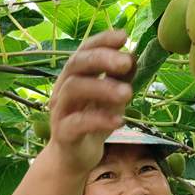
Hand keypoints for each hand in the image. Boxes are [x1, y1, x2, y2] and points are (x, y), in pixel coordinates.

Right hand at [47, 30, 135, 174]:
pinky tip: (120, 121)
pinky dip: (99, 120)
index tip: (124, 36)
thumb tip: (133, 55)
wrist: (75, 158)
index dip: (102, 40)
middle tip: (126, 62)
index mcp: (75, 75)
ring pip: (74, 89)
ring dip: (102, 88)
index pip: (85, 50)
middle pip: (76, 64)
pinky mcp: (63, 134)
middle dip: (102, 59)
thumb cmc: (94, 121)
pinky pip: (77, 123)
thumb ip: (121, 79)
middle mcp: (63, 88)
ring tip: (128, 94)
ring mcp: (60, 110)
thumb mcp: (112, 98)